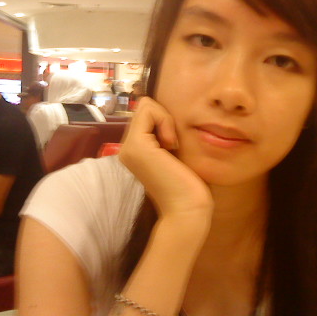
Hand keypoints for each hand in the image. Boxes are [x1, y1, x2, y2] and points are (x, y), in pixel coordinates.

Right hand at [119, 97, 212, 219]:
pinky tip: (171, 145)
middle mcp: (127, 148)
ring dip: (165, 120)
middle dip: (165, 119)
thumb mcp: (176, 153)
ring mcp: (128, 147)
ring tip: (171, 146)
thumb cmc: (189, 186)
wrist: (187, 209)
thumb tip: (168, 114)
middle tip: (173, 145)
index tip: (174, 144)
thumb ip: (166, 136)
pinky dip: (165, 120)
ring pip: (146, 106)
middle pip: (145, 108)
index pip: (145, 114)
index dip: (164, 120)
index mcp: (135, 151)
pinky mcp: (136, 145)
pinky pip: (149, 110)